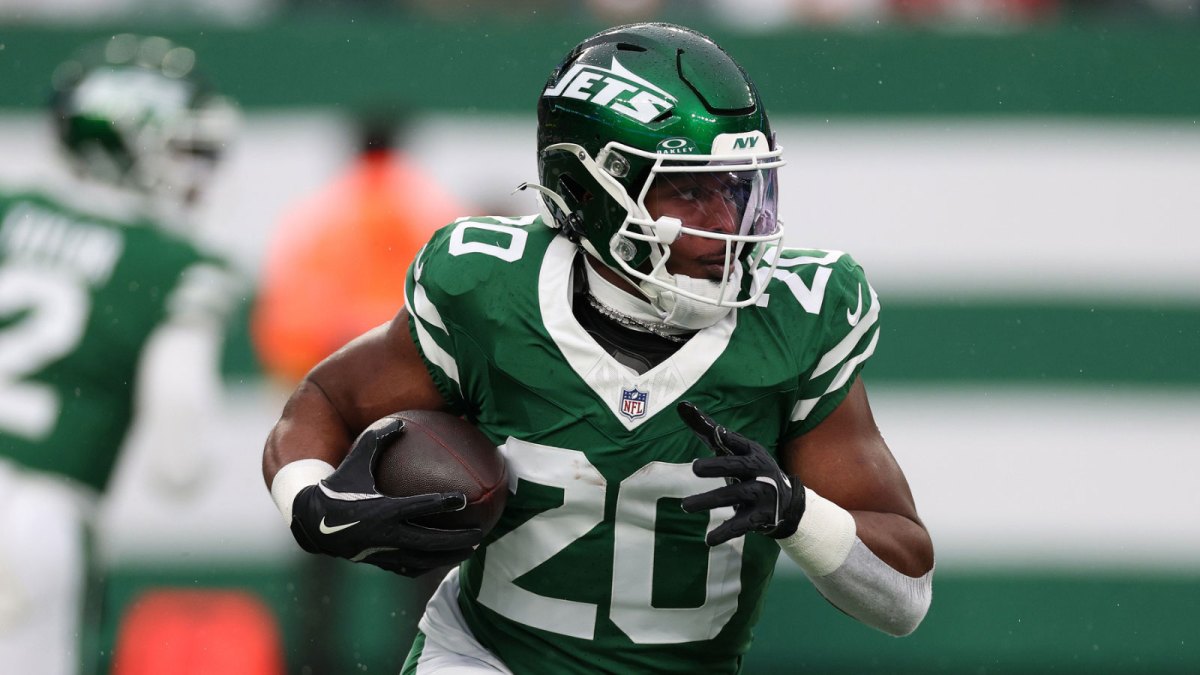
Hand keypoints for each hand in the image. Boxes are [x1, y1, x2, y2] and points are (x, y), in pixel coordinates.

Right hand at [288, 415, 483, 576]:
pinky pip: (409, 568)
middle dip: (457, 539)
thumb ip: (378, 439)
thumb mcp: (356, 459)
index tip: (464, 499)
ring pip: (423, 560)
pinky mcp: (378, 562)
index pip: (419, 507)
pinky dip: (428, 564)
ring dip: (449, 556)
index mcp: (382, 509)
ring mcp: (382, 552)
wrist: (310, 522)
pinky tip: (443, 560)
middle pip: (430, 541)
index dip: (443, 503)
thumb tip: (401, 420)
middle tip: (480, 532)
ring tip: (471, 549)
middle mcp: (385, 534)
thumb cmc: (338, 485)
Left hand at [677, 401, 805, 545]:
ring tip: (685, 506)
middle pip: (736, 467)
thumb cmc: (748, 469)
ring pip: (733, 497)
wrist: (786, 503)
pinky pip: (740, 525)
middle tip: (695, 468)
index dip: (726, 437)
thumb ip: (708, 430)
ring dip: (709, 501)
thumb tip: (682, 406)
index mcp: (751, 451)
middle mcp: (758, 470)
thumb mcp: (734, 449)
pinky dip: (724, 533)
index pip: (735, 441)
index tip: (714, 431)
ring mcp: (761, 494)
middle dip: (717, 467)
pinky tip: (708, 540)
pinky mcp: (760, 517)